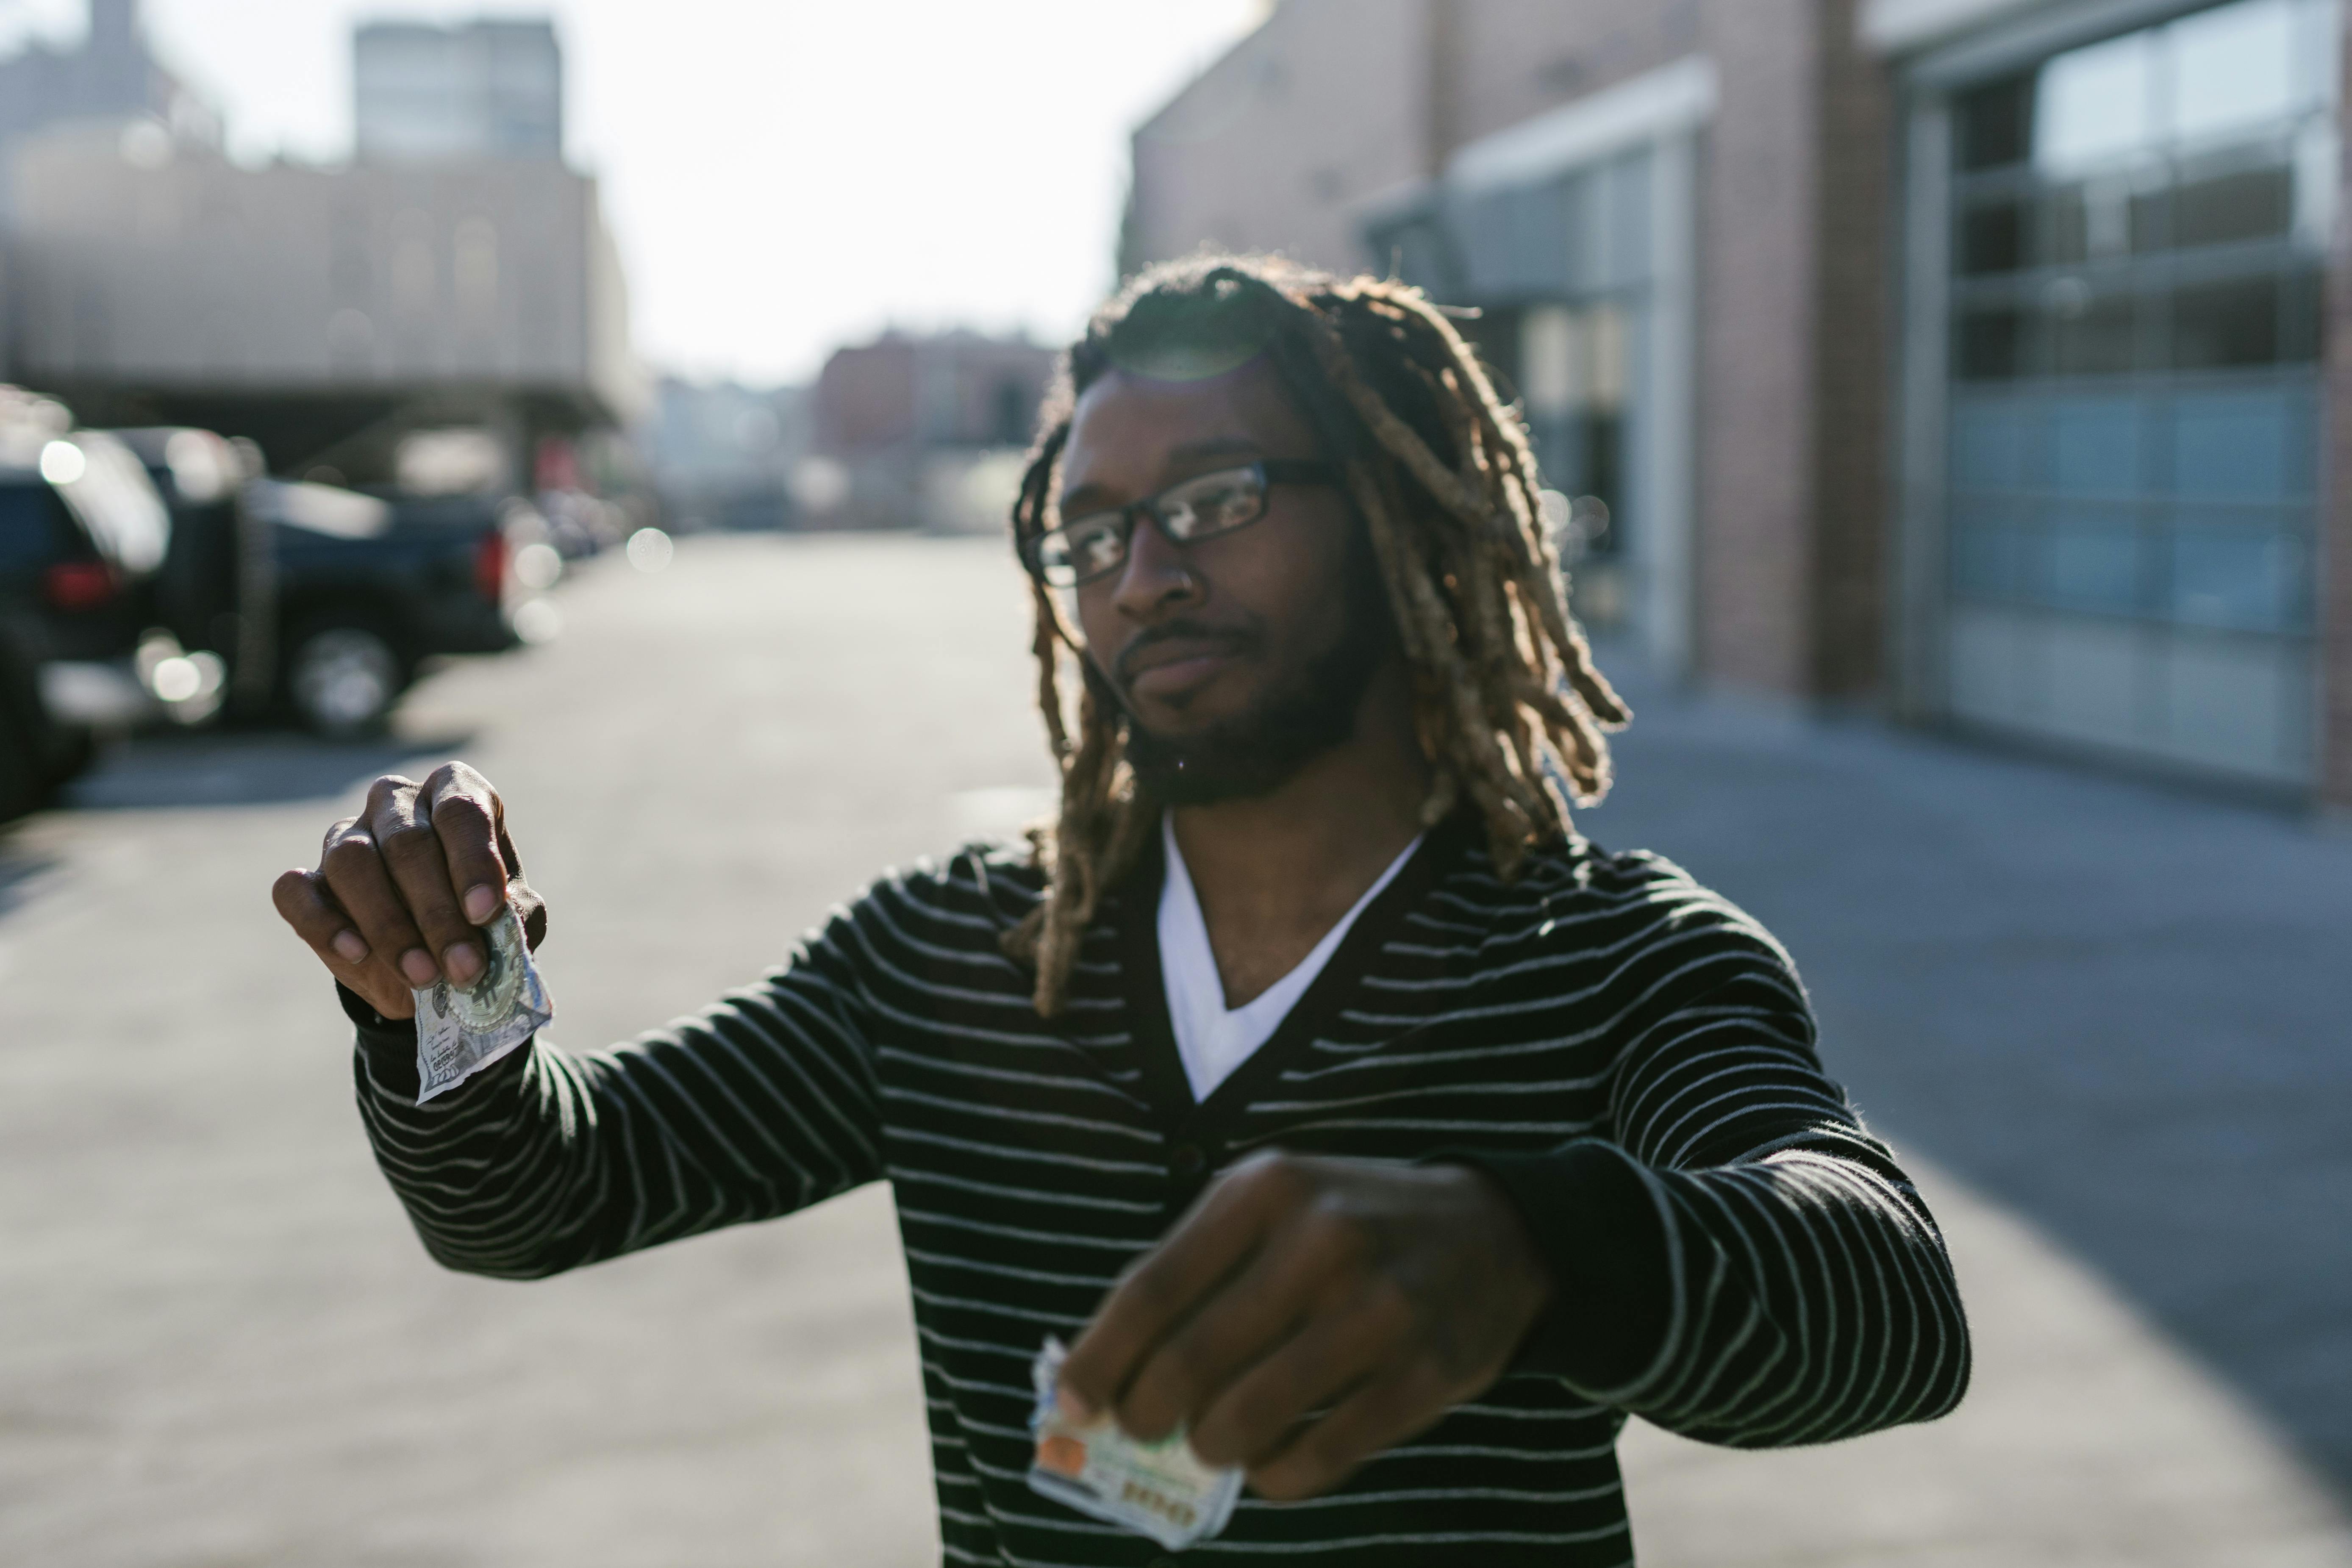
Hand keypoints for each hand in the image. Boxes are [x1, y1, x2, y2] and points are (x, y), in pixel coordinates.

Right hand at [271, 762, 545, 1019]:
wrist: (431, 961)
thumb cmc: (479, 920)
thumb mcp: (511, 917)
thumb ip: (513, 913)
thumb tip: (499, 919)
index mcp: (454, 793)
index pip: (460, 810)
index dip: (473, 861)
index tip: (485, 913)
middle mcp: (397, 803)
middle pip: (407, 842)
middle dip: (437, 913)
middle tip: (462, 968)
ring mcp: (346, 836)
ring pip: (352, 862)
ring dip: (389, 926)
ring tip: (422, 975)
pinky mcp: (306, 879)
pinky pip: (296, 891)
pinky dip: (324, 924)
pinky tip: (356, 955)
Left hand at [1056, 1151, 1550, 1501]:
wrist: (1494, 1232)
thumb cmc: (1351, 1224)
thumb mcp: (1269, 1208)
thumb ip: (1190, 1271)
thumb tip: (1100, 1366)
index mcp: (1265, 1190)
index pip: (1150, 1290)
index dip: (1100, 1360)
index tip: (1073, 1404)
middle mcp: (1321, 1240)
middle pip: (1190, 1362)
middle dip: (1147, 1416)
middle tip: (1144, 1429)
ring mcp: (1378, 1309)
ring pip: (1247, 1418)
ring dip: (1211, 1448)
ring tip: (1213, 1442)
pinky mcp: (1424, 1375)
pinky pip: (1319, 1456)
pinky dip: (1277, 1477)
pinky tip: (1271, 1462)